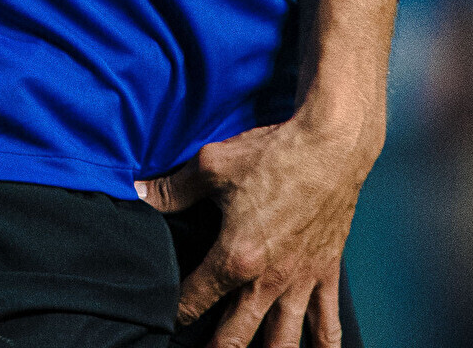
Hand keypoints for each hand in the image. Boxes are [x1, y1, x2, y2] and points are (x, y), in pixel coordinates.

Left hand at [135, 0, 397, 347]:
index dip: (175, 312)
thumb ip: (173, 188)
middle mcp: (268, 280)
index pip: (194, 300)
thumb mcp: (213, 164)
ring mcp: (300, 280)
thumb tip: (139, 193)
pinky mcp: (326, 272)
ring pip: (282, 342)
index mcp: (235, 257)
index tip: (165, 317)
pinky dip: (325, 344)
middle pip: (235, 336)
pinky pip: (328, 321)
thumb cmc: (275, 153)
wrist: (333, 145)